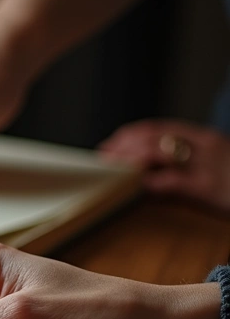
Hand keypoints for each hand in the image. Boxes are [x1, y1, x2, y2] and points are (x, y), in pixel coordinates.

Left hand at [99, 119, 229, 211]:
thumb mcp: (217, 172)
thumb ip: (187, 174)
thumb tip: (150, 185)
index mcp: (207, 139)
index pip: (160, 128)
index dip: (130, 135)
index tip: (109, 144)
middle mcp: (206, 146)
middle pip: (153, 138)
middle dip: (122, 148)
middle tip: (102, 160)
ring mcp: (208, 165)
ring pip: (157, 153)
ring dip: (128, 162)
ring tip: (110, 172)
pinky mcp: (209, 188)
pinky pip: (170, 182)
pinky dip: (147, 184)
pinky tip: (132, 189)